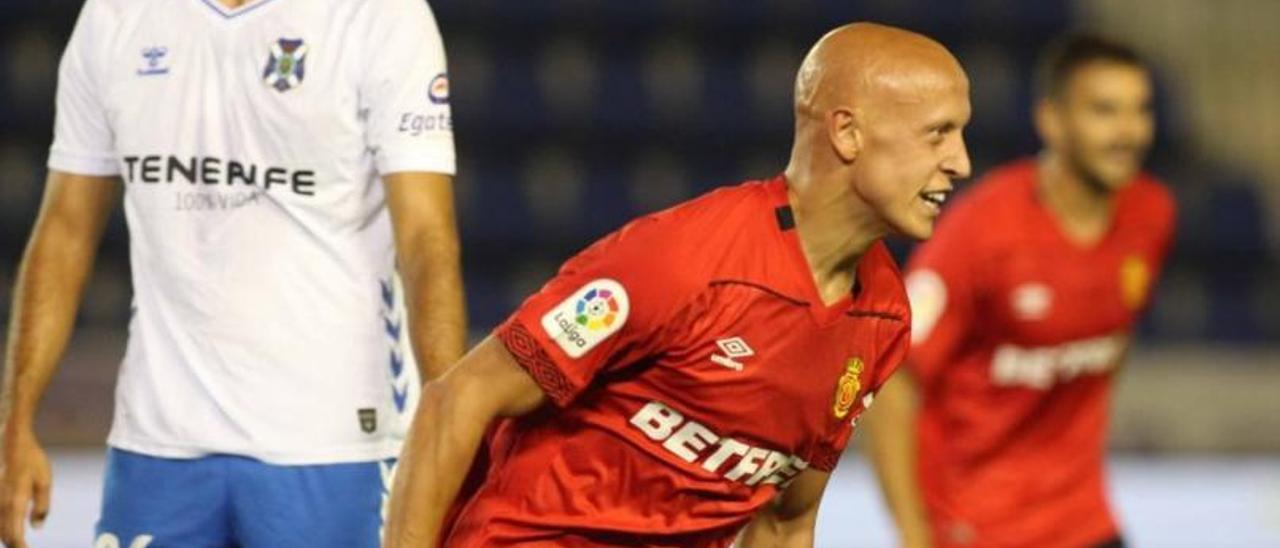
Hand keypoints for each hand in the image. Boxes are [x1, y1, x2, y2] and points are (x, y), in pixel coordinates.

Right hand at [0, 429, 51, 547]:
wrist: (13, 443)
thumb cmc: (32, 461)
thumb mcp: (44, 482)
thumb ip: (41, 506)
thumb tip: (36, 527)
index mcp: (15, 504)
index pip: (14, 536)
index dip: (20, 547)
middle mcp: (1, 505)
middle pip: (4, 535)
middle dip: (14, 544)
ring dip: (8, 537)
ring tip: (20, 541)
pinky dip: (3, 527)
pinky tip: (12, 527)